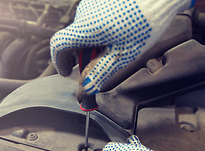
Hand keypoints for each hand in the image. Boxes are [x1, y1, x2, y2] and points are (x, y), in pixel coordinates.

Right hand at [50, 0, 194, 95]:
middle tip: (98, 63)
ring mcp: (90, 4)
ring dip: (90, 43)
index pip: (58, 46)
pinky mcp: (98, 0)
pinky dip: (95, 32)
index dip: (59, 62)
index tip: (67, 72)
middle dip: (81, 56)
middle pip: (71, 40)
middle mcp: (83, 13)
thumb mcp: (122, 55)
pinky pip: (89, 20)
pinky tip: (114, 34)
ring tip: (112, 46)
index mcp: (86, 28)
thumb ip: (100, 72)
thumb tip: (85, 88)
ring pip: (81, 31)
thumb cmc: (145, 22)